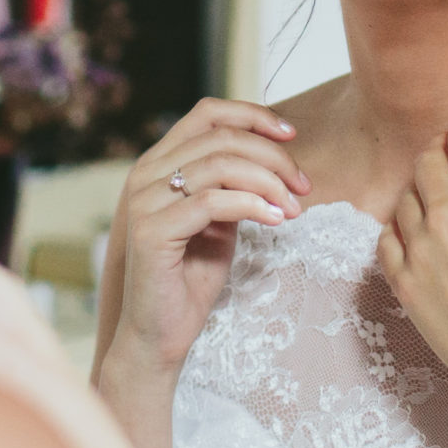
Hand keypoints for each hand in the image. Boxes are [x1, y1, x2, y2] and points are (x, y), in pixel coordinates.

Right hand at [97, 99, 310, 385]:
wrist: (160, 334)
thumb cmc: (192, 278)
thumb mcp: (220, 221)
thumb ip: (234, 185)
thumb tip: (274, 157)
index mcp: (159, 163)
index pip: (207, 113)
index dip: (253, 115)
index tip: (292, 135)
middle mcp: (145, 174)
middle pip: (221, 139)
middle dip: (273, 158)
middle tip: (303, 185)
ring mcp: (144, 201)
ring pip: (220, 165)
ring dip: (268, 183)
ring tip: (293, 208)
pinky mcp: (151, 231)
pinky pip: (212, 202)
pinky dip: (252, 206)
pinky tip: (276, 221)